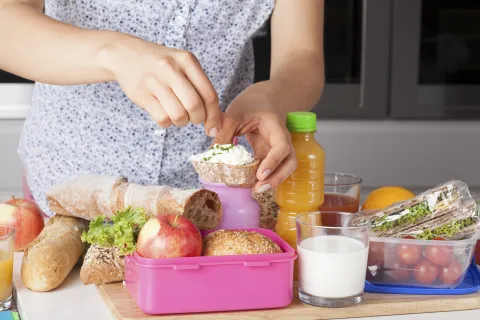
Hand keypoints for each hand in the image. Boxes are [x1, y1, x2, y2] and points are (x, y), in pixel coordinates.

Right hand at [104, 34, 220, 136]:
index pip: (209, 95)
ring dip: (182, 121)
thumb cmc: (162, 65)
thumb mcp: (183, 65)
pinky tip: (164, 113)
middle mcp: (171, 69)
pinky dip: (167, 122)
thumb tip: (218, 120)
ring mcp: (154, 82)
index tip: (213, 126)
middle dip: (198, 119)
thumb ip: (201, 87)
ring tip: (178, 113)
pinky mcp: (141, 95)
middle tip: (193, 117)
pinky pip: (162, 119)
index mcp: (187, 60)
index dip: (214, 116)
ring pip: (179, 115)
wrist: (125, 55)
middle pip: (195, 106)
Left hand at [213, 83, 296, 192]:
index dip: (273, 162)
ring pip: (284, 169)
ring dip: (272, 181)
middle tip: (258, 188)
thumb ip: (224, 131)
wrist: (265, 98)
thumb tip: (212, 154)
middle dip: (277, 178)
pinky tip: (249, 183)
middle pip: (290, 163)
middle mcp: (282, 140)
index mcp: (276, 127)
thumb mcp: (235, 113)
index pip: (281, 146)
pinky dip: (262, 178)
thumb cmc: (252, 103)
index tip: (260, 174)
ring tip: (254, 190)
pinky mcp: (270, 155)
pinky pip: (271, 169)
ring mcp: (277, 149)